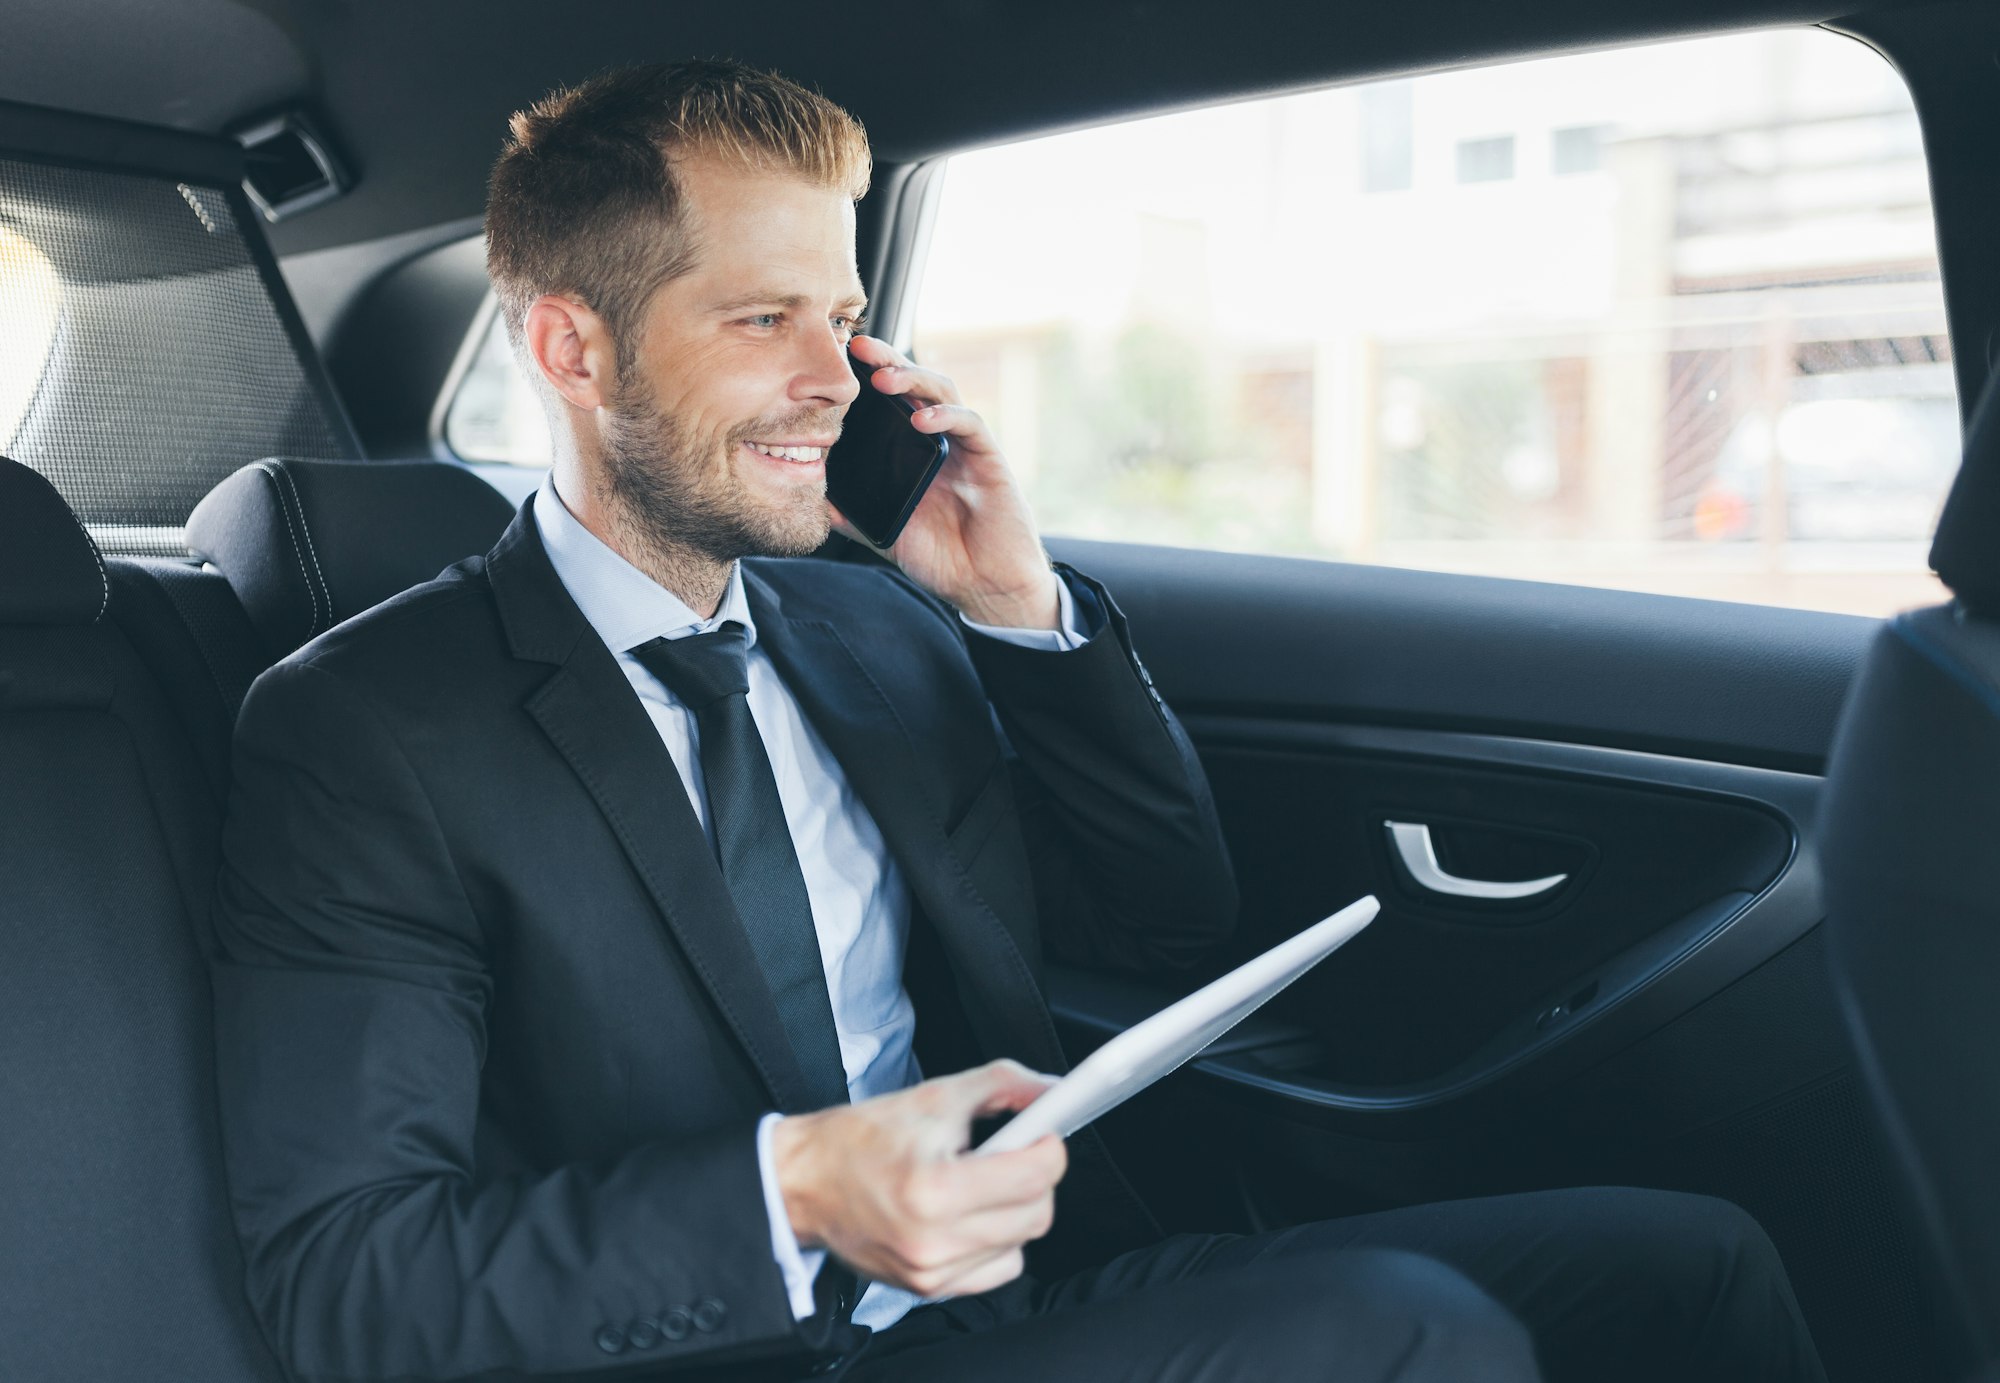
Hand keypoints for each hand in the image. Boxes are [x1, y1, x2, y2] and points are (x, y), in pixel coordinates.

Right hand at [771, 1059, 1065, 1297]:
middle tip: (1014, 1154)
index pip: (1034, 1177)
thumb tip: (1050, 1091)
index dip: (1050, 1148)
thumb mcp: (934, 1096)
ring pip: (1022, 1244)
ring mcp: (931, 1271)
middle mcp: (935, 1240)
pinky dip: (997, 1242)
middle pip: (1036, 1215)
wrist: (806, 1184)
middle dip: (1036, 1178)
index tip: (1044, 1134)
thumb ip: (1002, 1085)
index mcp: (934, 1189)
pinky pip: (998, 1269)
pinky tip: (970, 1216)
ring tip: (980, 1184)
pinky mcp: (928, 1288)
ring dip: (1016, 1210)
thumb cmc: (860, 1140)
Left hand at [836, 335, 1060, 630]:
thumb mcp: (887, 533)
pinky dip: (946, 417)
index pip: (891, 401)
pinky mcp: (990, 459)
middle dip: (887, 361)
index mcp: (914, 452)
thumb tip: (814, 500)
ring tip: (883, 379)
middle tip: (857, 348)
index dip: (867, 376)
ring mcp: (966, 447)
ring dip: (913, 380)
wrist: (987, 588)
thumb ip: (856, 514)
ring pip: (943, 393)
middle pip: (915, 384)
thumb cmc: (945, 559)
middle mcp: (941, 440)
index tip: (835, 361)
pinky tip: (921, 420)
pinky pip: (970, 425)